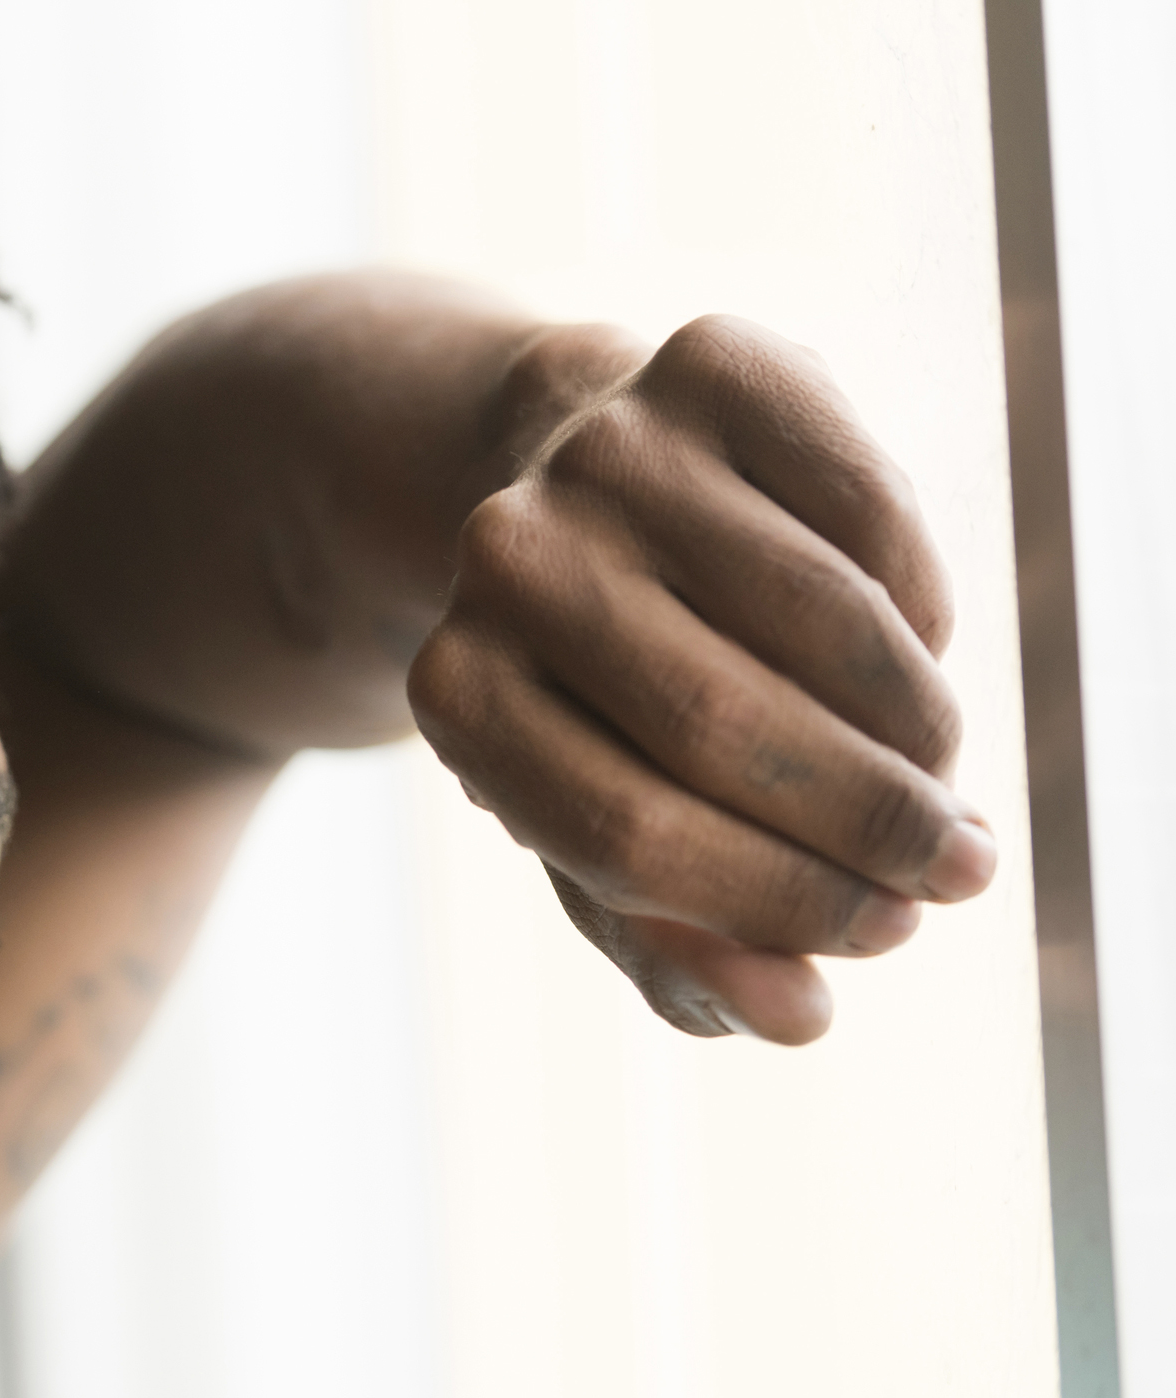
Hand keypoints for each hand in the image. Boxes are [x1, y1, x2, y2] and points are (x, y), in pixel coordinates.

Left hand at [407, 315, 992, 1043]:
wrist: (577, 478)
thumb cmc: (603, 696)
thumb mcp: (610, 830)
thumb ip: (680, 943)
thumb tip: (798, 1019)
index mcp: (455, 690)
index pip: (620, 833)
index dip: (770, 903)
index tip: (878, 937)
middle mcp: (508, 557)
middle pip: (721, 731)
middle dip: (867, 824)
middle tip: (956, 873)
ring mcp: (607, 449)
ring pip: (818, 619)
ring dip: (915, 728)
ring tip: (943, 781)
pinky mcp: (715, 362)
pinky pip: (869, 508)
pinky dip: (921, 605)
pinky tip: (918, 657)